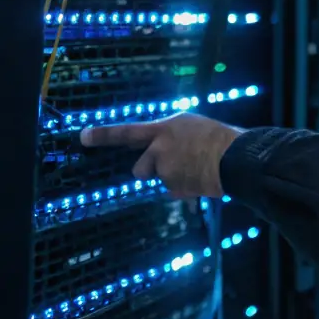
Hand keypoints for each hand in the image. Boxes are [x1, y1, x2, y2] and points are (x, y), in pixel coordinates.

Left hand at [80, 113, 241, 198]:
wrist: (236, 158)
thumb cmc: (220, 137)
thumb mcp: (193, 126)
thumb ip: (173, 136)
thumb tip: (164, 147)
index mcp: (164, 128)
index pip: (127, 132)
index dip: (103, 135)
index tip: (82, 136)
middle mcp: (159, 148)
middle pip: (141, 167)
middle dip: (152, 170)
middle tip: (174, 165)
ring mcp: (166, 170)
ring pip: (162, 181)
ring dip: (174, 179)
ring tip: (197, 170)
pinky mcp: (175, 188)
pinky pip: (176, 192)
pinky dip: (186, 189)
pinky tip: (202, 180)